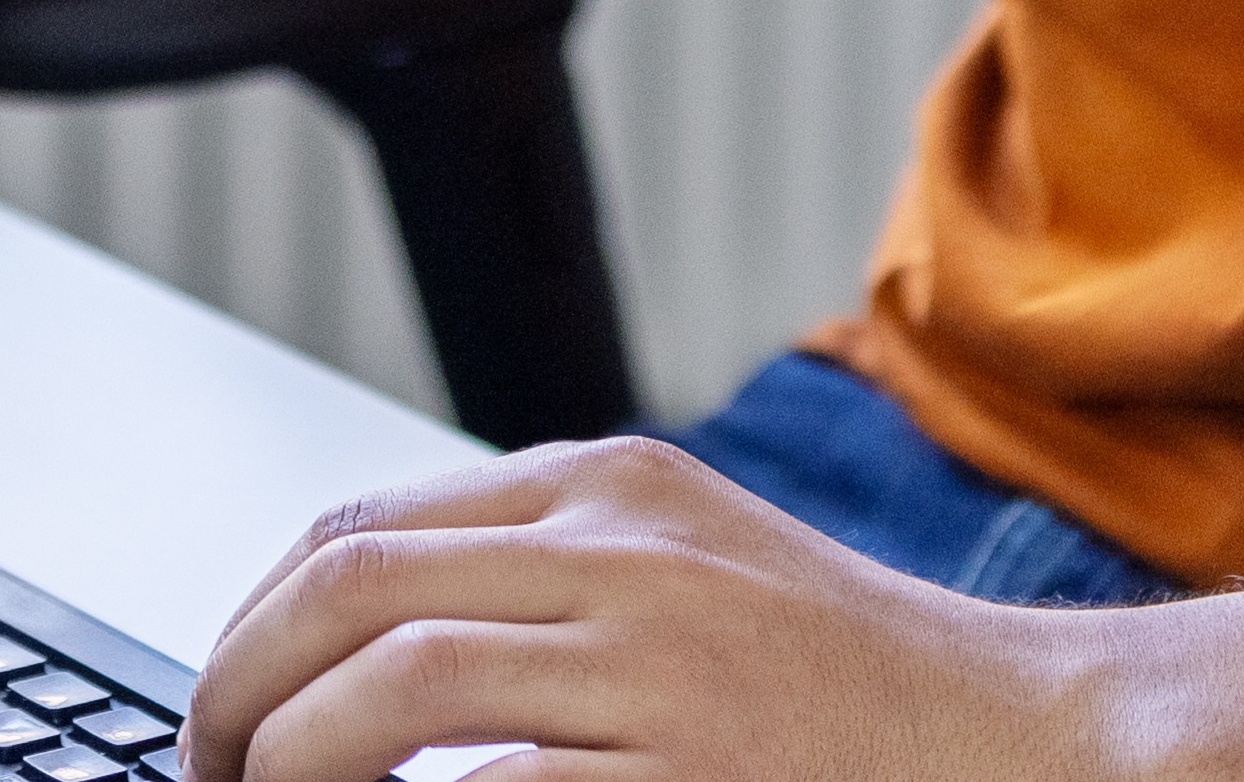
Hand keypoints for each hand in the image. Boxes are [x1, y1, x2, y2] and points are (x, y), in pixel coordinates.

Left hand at [185, 436, 1148, 781]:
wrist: (1033, 740)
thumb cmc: (864, 689)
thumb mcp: (696, 578)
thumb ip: (556, 580)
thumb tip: (379, 639)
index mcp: (612, 490)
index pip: (361, 532)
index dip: (258, 627)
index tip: (229, 711)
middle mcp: (622, 552)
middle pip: (347, 590)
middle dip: (238, 692)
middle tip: (210, 776)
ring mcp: (657, 661)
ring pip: (393, 683)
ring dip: (294, 763)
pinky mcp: (690, 769)